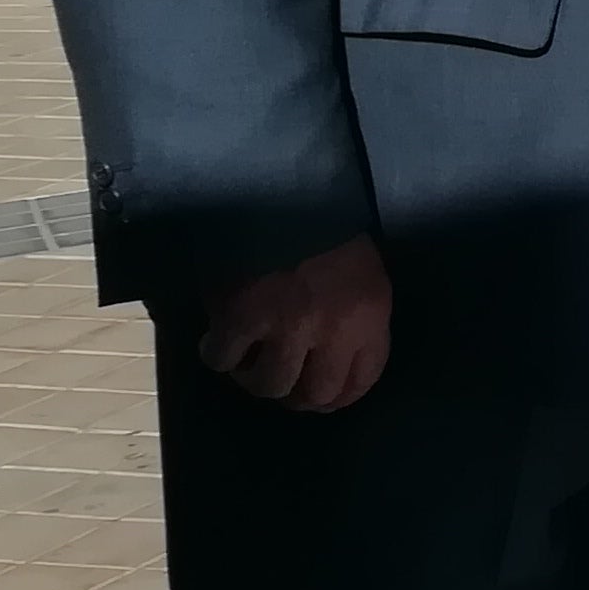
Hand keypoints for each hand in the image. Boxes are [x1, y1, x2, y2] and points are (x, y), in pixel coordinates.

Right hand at [195, 235, 392, 411]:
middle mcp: (334, 330)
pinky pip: (223, 361)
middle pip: (316, 394)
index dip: (340, 397)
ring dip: (256, 379)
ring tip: (249, 361)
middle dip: (297, 395)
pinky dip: (218, 356)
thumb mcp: (364, 274)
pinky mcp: (242, 318)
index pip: (362, 379)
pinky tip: (220, 340)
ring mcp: (287, 327)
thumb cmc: (328, 230)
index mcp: (370, 316)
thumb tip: (334, 363)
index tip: (322, 398)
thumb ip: (356, 319)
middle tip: (281, 382)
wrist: (285, 191)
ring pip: (270, 386)